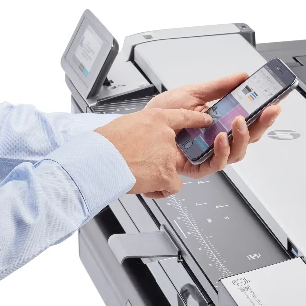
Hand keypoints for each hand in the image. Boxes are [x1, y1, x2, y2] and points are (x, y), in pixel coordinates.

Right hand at [95, 108, 211, 196]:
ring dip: (159, 175)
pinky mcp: (167, 174)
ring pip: (173, 169)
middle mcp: (165, 135)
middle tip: (144, 162)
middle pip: (175, 148)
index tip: (206, 119)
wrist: (99, 160)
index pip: (182, 116)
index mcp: (155, 118)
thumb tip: (141, 138)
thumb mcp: (125, 124)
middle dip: (162, 158)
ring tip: (139, 174)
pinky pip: (174, 186)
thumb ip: (141, 130)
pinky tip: (147, 187)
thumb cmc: (105, 144)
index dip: (196, 118)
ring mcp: (167, 155)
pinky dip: (161, 190)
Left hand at [145, 72, 281, 184]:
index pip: (250, 117)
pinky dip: (221, 151)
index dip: (266, 111)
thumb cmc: (162, 113)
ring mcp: (209, 152)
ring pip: (237, 152)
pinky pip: (216, 164)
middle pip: (250, 136)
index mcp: (220, 120)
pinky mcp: (198, 166)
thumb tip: (242, 77)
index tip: (278, 99)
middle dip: (264, 123)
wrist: (139, 126)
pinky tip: (220, 137)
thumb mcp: (193, 92)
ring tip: (239, 121)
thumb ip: (219, 86)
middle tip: (270, 109)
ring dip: (242, 136)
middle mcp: (218, 138)